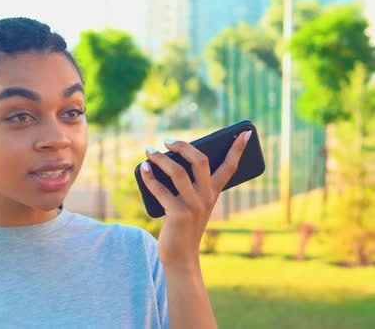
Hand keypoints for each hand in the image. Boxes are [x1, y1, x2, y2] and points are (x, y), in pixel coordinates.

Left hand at [139, 131, 249, 269]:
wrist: (181, 256)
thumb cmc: (185, 227)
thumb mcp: (193, 205)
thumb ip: (190, 186)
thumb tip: (170, 159)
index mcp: (214, 193)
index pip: (230, 167)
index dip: (238, 149)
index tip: (245, 132)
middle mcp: (207, 198)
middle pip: (200, 161)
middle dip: (183, 146)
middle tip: (167, 140)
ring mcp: (193, 206)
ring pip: (177, 172)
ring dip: (160, 158)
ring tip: (148, 150)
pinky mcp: (178, 214)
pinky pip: (160, 189)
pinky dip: (149, 177)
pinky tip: (143, 168)